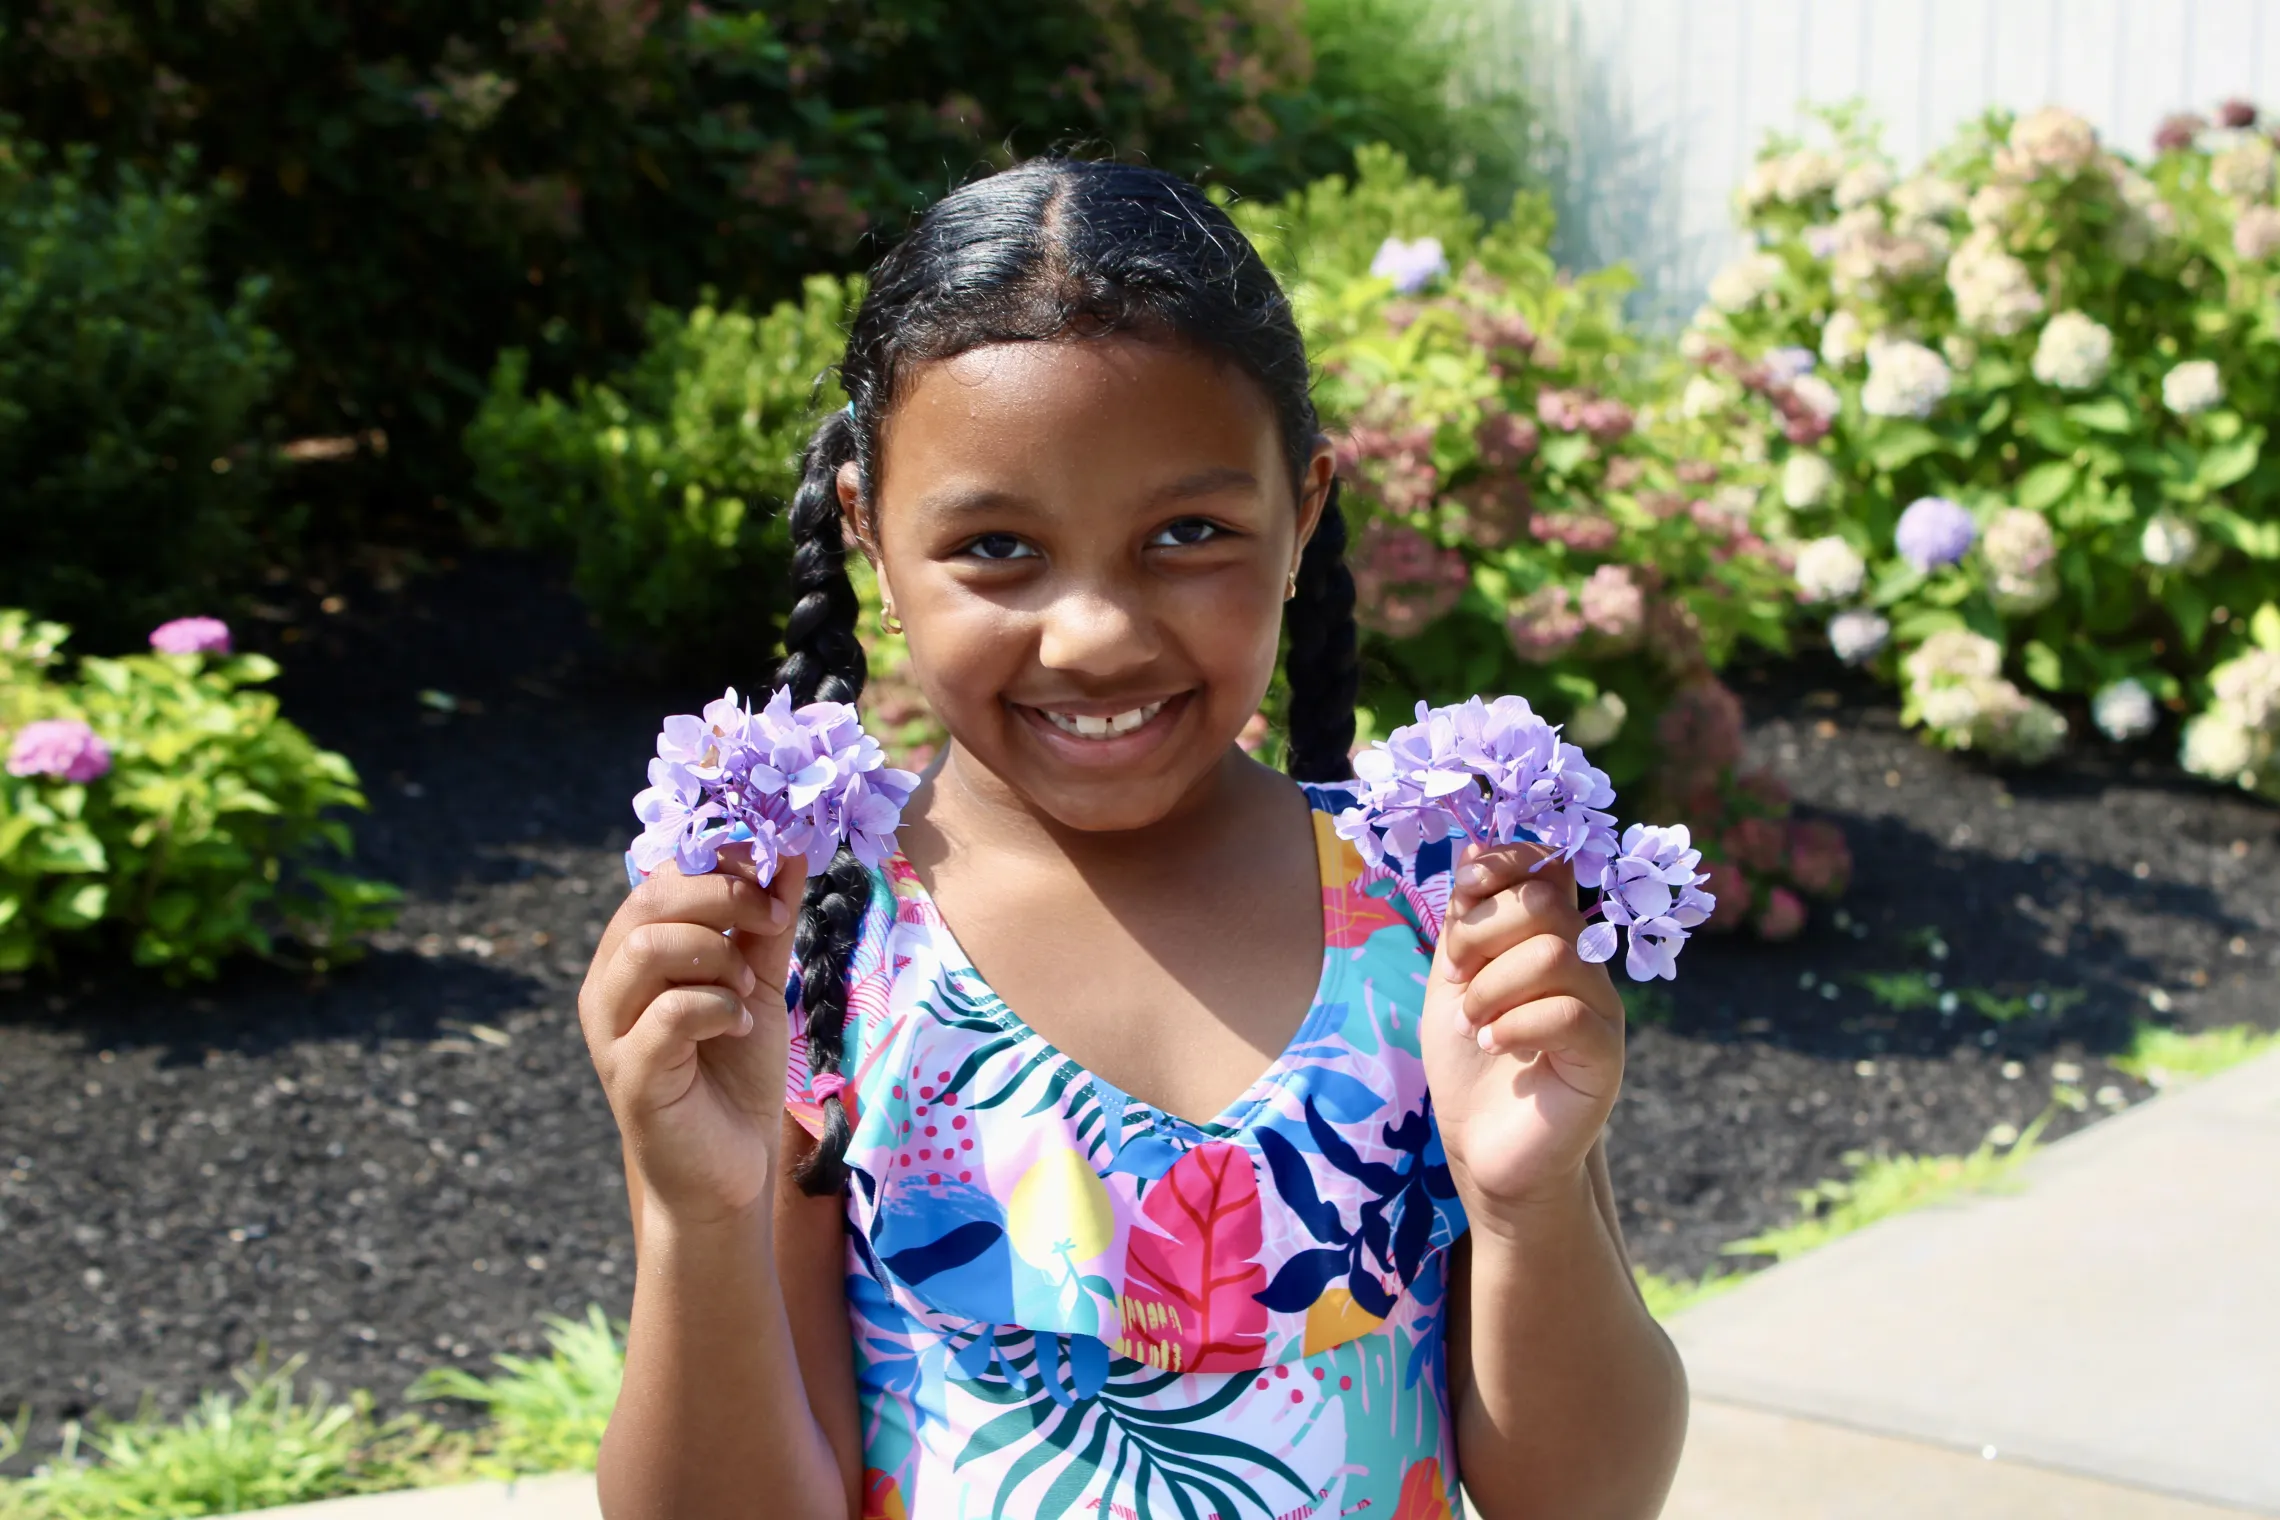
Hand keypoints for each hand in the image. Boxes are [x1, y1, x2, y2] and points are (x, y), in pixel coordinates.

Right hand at [578, 850, 807, 1225]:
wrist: (728, 1170)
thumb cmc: (734, 1074)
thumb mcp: (758, 986)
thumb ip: (766, 926)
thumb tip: (792, 855)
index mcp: (633, 955)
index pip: (659, 878)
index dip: (719, 862)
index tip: (774, 872)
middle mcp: (610, 985)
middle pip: (650, 900)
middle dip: (722, 894)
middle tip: (771, 919)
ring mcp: (613, 1031)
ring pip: (651, 947)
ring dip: (718, 955)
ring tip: (750, 990)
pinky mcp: (631, 1076)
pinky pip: (668, 1013)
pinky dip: (717, 1007)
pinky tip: (739, 1027)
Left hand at [1420, 842, 1624, 1221]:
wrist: (1483, 1148)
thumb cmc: (1468, 1060)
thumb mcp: (1452, 977)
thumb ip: (1466, 916)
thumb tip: (1474, 844)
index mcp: (1550, 935)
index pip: (1547, 864)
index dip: (1501, 866)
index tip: (1461, 902)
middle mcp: (1584, 962)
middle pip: (1546, 901)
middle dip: (1483, 931)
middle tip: (1457, 976)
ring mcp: (1601, 1008)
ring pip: (1554, 954)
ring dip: (1492, 987)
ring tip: (1473, 1022)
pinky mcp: (1604, 1057)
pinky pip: (1568, 1014)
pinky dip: (1514, 1025)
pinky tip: (1493, 1045)